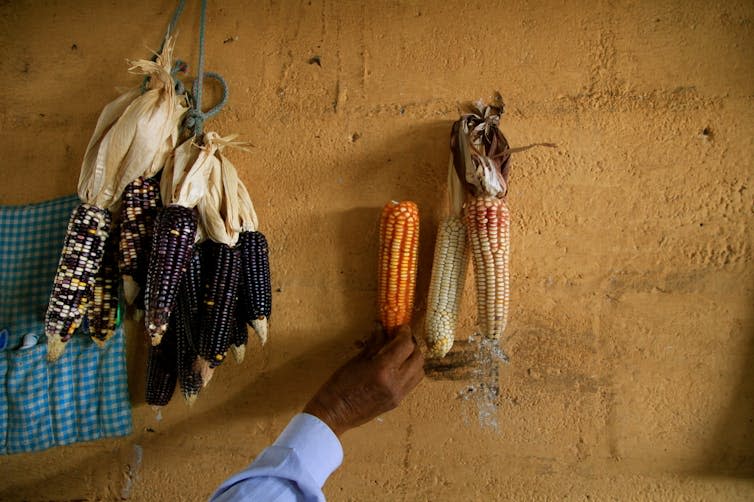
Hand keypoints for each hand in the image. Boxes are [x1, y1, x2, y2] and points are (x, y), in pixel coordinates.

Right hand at [303, 325, 423, 436]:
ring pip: (419, 371)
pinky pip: (412, 383)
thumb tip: (382, 326)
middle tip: (401, 338)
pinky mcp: (397, 402)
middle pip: (418, 357)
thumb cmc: (339, 385)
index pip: (405, 345)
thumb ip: (374, 343)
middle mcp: (396, 382)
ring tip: (401, 353)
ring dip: (414, 359)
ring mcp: (398, 394)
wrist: (335, 414)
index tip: (400, 327)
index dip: (405, 333)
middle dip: (412, 344)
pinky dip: (410, 371)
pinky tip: (397, 367)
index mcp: (383, 369)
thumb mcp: (356, 360)